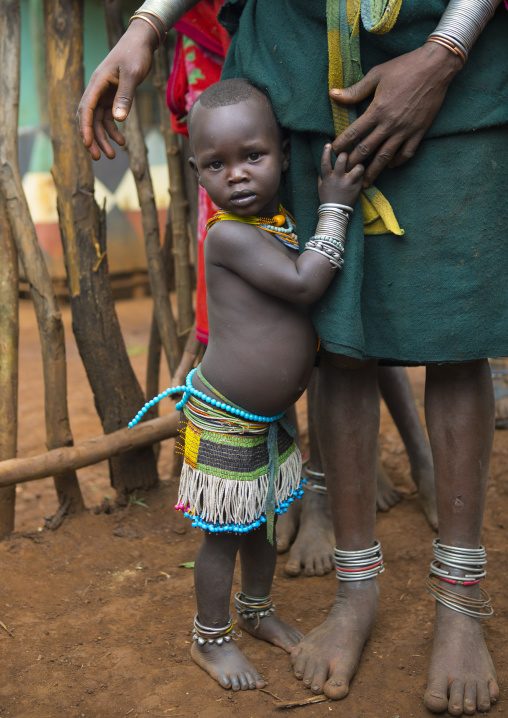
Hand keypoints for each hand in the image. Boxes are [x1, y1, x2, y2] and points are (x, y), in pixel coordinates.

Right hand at [77, 21, 156, 159]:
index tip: (87, 143)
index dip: (85, 127)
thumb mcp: (132, 75)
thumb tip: (118, 120)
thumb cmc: (135, 55)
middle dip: (92, 139)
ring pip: (98, 121)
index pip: (85, 108)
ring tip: (113, 155)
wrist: (141, 43)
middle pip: (89, 118)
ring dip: (104, 138)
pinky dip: (114, 130)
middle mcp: (97, 90)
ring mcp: (104, 94)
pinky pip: (109, 117)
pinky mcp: (113, 97)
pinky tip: (122, 141)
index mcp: (97, 83)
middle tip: (98, 158)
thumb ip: (125, 97)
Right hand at [318, 146, 363, 205]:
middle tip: (347, 155)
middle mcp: (337, 178)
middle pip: (342, 160)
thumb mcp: (320, 187)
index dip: (326, 152)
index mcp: (327, 178)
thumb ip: (321, 177)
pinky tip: (360, 174)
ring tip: (357, 165)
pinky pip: (362, 175)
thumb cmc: (327, 199)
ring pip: (357, 166)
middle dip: (345, 154)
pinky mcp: (356, 187)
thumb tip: (322, 168)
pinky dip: (362, 173)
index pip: (325, 162)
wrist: (335, 212)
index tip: (329, 144)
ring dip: (358, 163)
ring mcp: (348, 183)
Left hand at [330, 42, 462, 187]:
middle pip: (366, 150)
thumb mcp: (377, 74)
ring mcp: (405, 130)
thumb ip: (355, 90)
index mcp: (377, 110)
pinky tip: (390, 165)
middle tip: (344, 172)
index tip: (333, 151)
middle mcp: (390, 124)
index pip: (353, 133)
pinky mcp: (419, 131)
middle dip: (353, 162)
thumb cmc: (404, 67)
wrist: (436, 67)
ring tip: (365, 182)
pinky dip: (397, 161)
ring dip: (374, 171)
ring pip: (385, 157)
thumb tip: (333, 94)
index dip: (341, 144)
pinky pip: (407, 153)